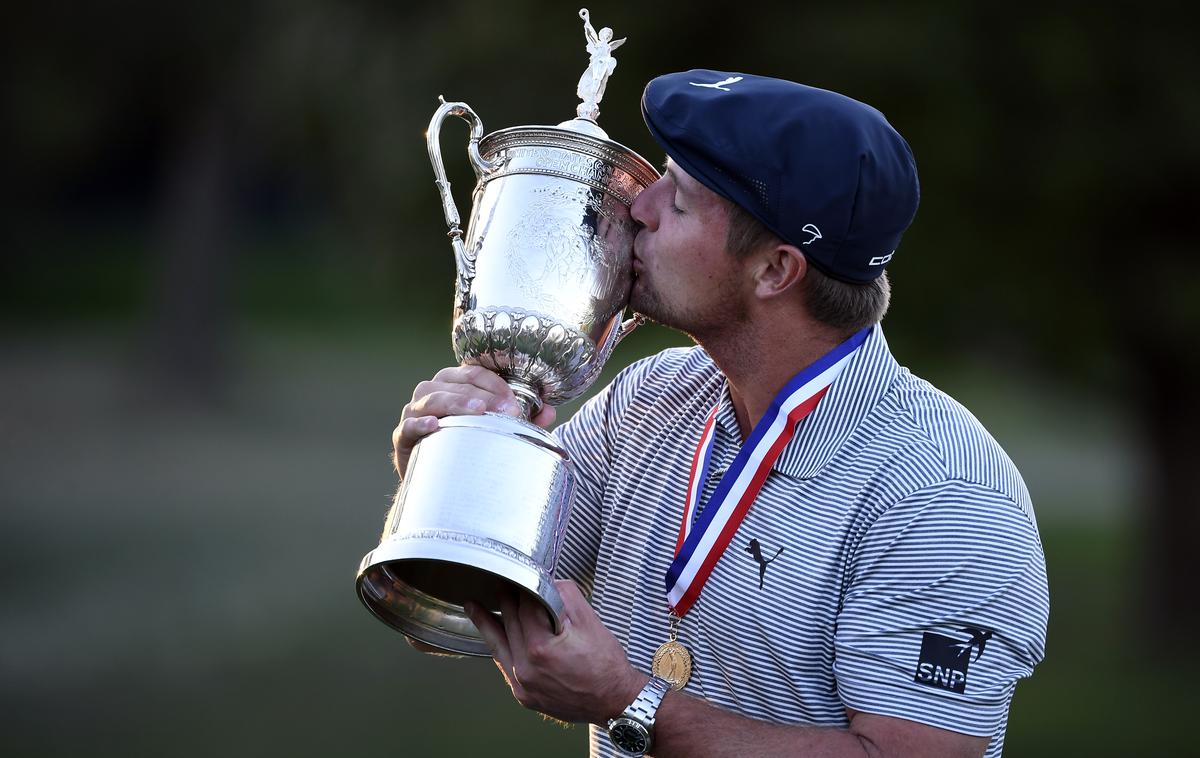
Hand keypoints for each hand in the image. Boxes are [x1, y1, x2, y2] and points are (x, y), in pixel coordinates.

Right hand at [392, 365, 556, 475]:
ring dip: (456, 402)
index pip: (474, 371)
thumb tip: (549, 412)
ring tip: (477, 411)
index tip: (516, 405)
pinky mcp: (403, 437)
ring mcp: (414, 412)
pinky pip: (408, 426)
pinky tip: (435, 425)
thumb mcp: (498, 430)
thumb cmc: (469, 446)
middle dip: (482, 394)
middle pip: (454, 381)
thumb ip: (524, 419)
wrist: (438, 484)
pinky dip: (420, 424)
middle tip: (505, 411)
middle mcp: (432, 391)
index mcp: (454, 383)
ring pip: (431, 397)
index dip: (496, 384)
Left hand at [465, 580, 646, 724]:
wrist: (614, 701)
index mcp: (540, 648)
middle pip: (509, 624)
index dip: (523, 589)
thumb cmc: (606, 664)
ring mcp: (522, 685)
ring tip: (473, 606)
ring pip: (499, 646)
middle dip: (506, 601)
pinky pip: (506, 666)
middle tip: (500, 584)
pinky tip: (494, 637)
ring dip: (487, 623)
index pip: (523, 607)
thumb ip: (565, 596)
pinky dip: (500, 647)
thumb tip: (547, 581)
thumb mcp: (590, 621)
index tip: (518, 577)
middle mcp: (525, 668)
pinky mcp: (524, 696)